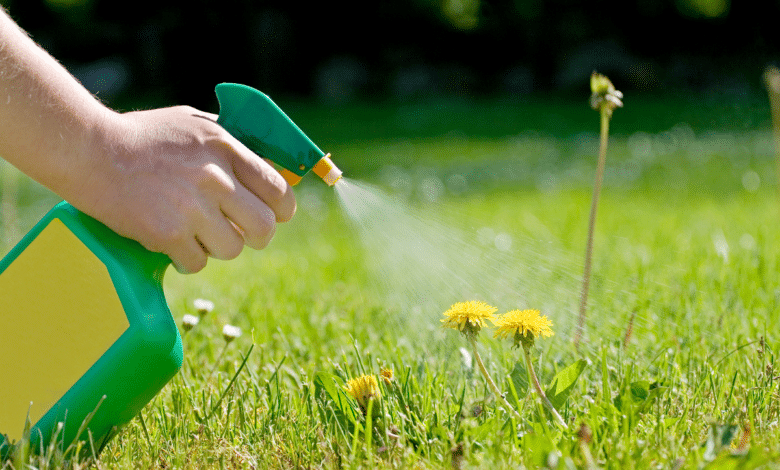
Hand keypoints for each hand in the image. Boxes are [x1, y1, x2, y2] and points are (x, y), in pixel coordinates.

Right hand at [76, 106, 295, 272]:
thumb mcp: (194, 124)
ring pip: (232, 249)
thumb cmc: (143, 137)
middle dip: (257, 236)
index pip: (278, 189)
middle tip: (240, 233)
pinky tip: (172, 241)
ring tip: (196, 232)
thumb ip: (232, 145)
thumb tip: (269, 167)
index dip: (282, 209)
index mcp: (226, 147)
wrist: (89, 151)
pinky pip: (197, 263)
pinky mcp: (167, 233)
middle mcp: (215, 177)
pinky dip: (187, 258)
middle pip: (264, 227)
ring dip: (217, 246)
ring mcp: (192, 207)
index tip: (276, 215)